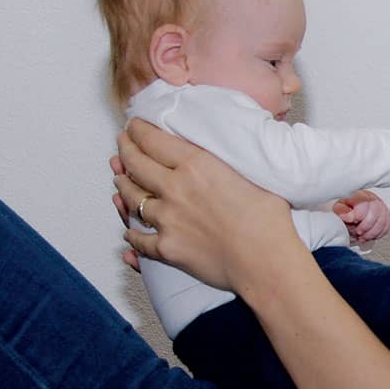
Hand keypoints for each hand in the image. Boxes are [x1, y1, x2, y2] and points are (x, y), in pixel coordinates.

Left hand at [113, 119, 295, 291]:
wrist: (266, 262)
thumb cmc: (269, 221)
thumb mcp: (252, 175)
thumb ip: (229, 162)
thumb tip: (228, 152)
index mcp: (197, 165)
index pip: (153, 139)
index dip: (138, 130)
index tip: (134, 126)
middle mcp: (175, 188)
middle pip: (135, 164)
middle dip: (125, 150)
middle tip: (122, 144)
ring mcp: (167, 219)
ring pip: (131, 198)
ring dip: (122, 186)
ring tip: (120, 179)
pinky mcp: (166, 247)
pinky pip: (138, 238)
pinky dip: (131, 233)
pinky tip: (129, 230)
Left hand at [332, 189, 389, 241]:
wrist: (350, 215)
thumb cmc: (344, 211)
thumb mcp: (338, 209)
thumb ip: (342, 210)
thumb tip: (349, 216)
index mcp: (359, 194)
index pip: (364, 200)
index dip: (360, 213)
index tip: (354, 221)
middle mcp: (371, 198)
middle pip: (376, 210)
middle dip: (366, 225)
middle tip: (358, 232)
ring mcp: (380, 206)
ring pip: (382, 220)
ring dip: (371, 233)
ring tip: (363, 236)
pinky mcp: (385, 216)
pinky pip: (386, 226)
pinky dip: (377, 234)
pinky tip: (370, 236)